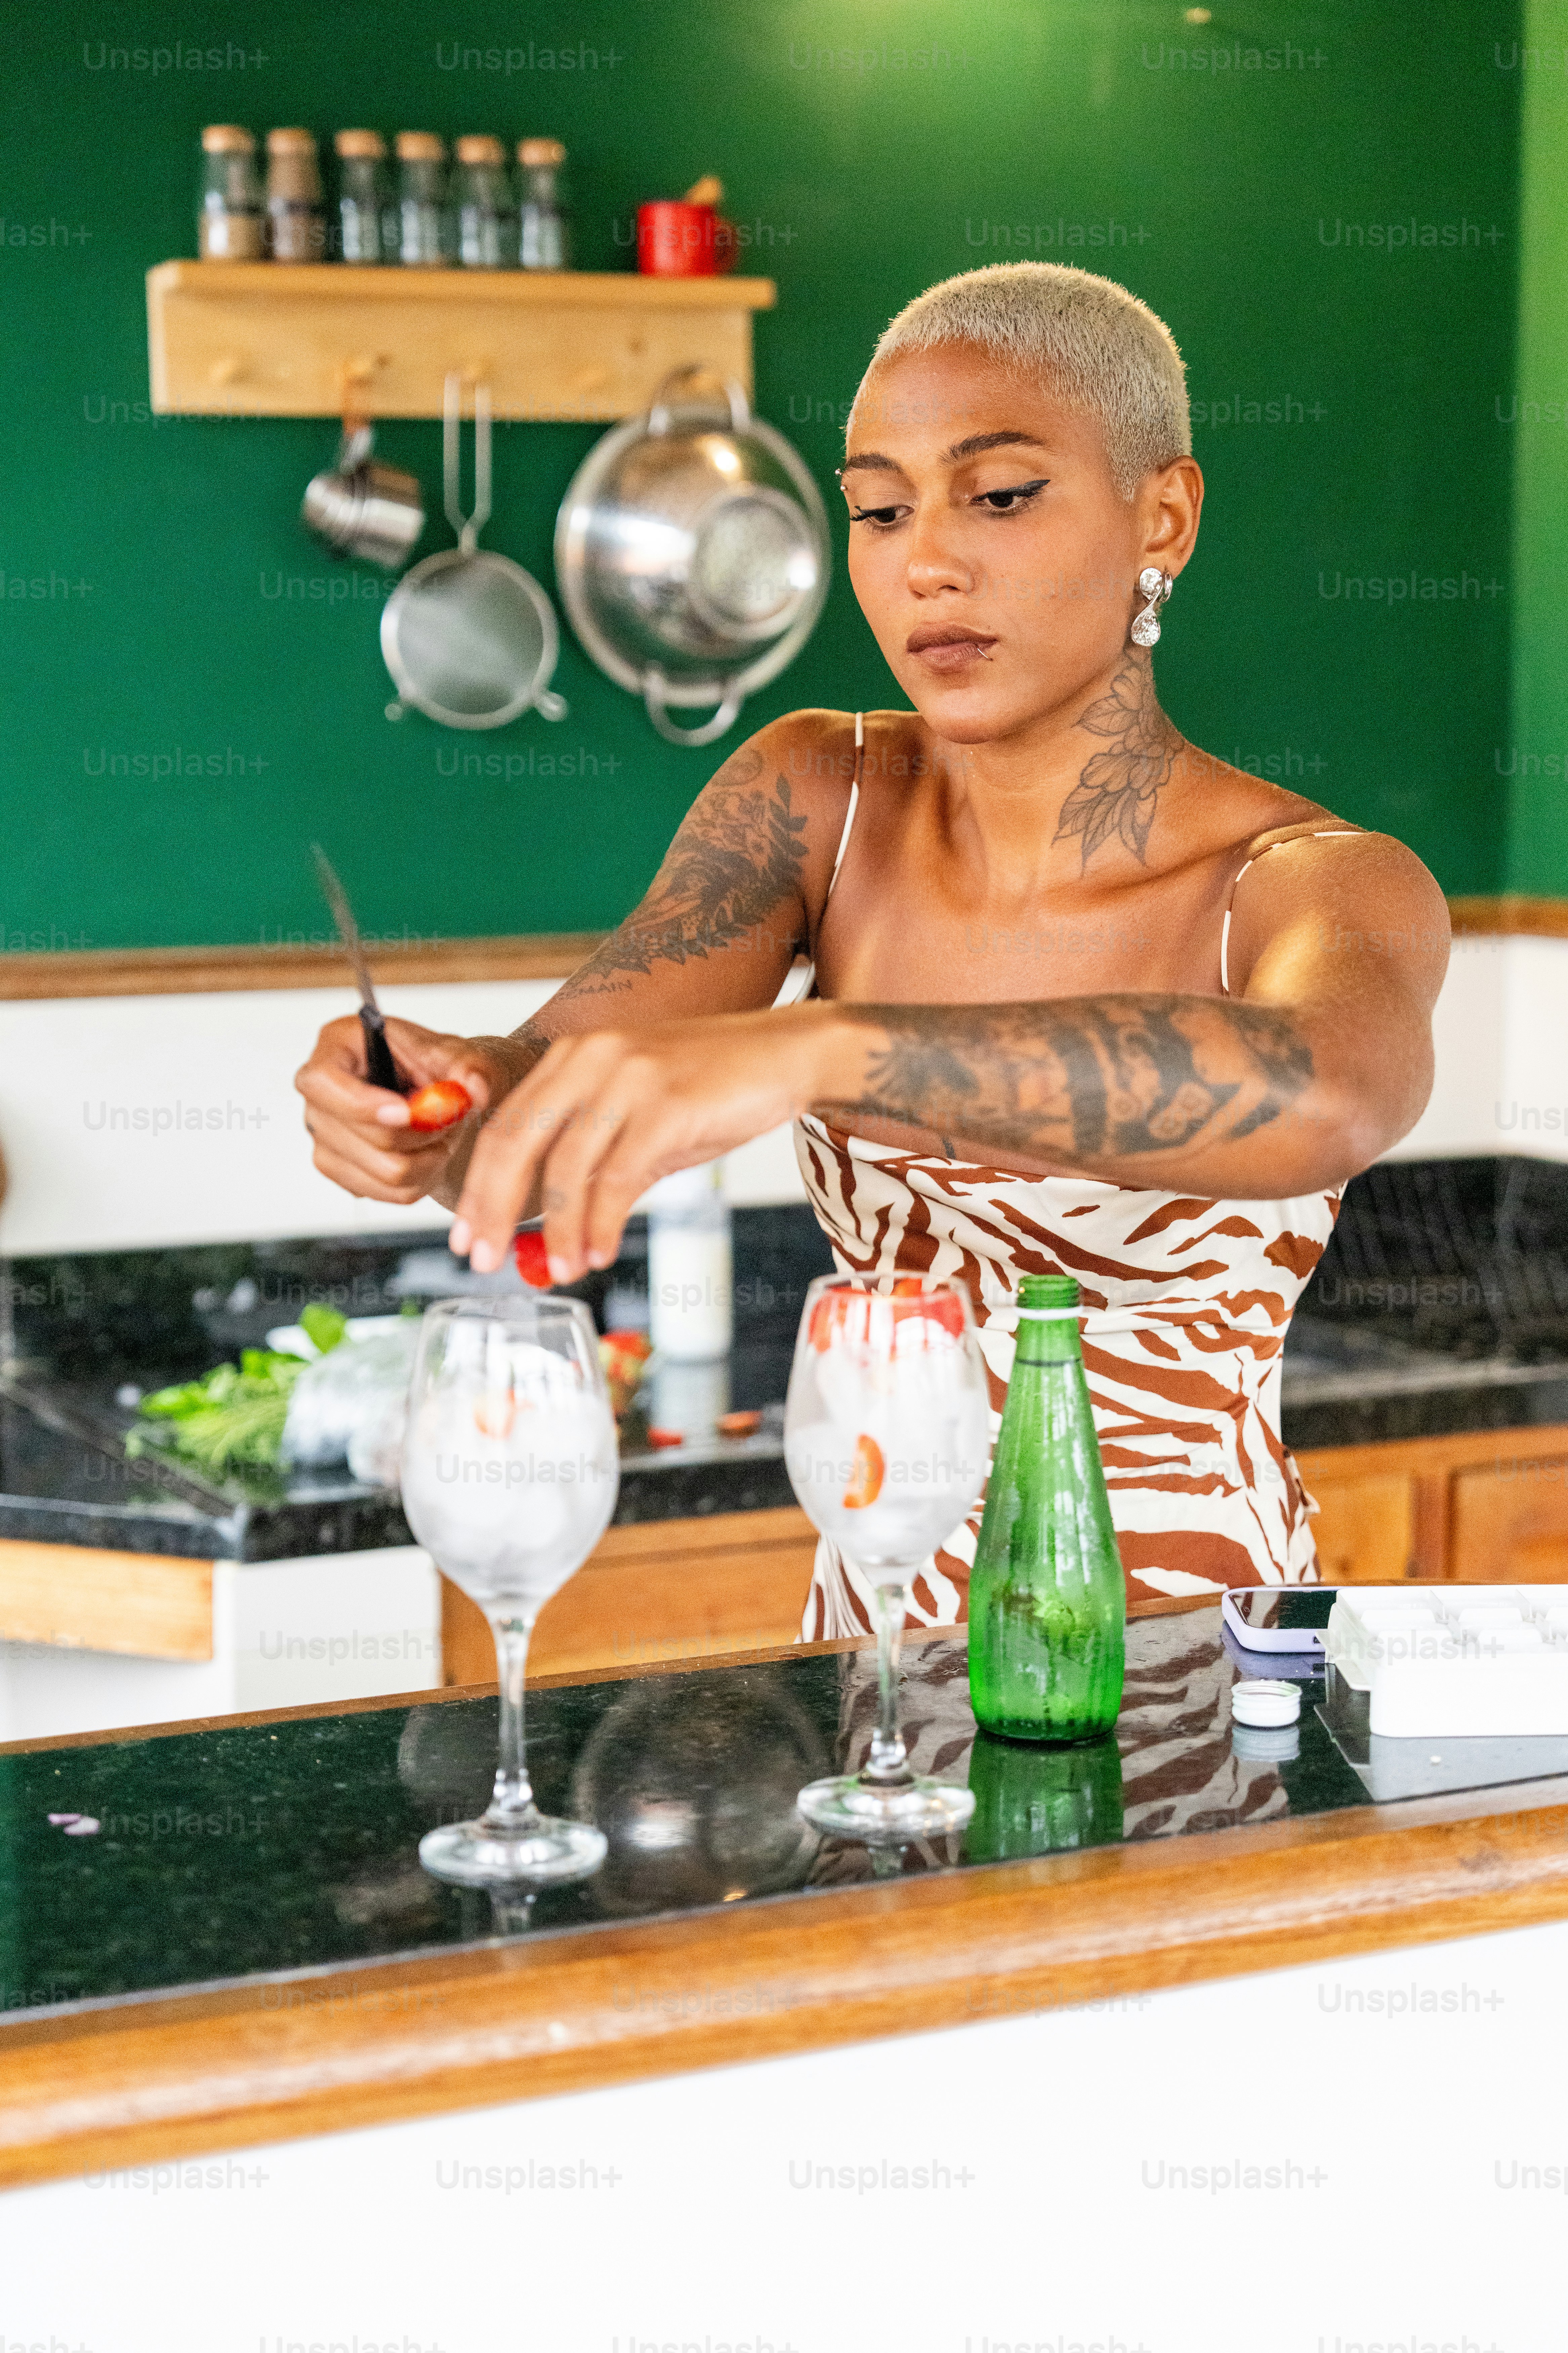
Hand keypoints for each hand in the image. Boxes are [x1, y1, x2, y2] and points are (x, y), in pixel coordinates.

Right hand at [295, 1016, 515, 1206]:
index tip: (407, 1112)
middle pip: (361, 1135)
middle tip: (450, 1117)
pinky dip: (424, 1178)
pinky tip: (428, 1151)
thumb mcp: (461, 1053)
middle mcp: (320, 1095)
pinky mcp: (342, 1171)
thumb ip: (471, 1066)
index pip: (323, 1081)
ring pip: (384, 1172)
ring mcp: (324, 1137)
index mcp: (337, 1046)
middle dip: (420, 1132)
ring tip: (441, 1133)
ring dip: (429, 1158)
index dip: (362, 1104)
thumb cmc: (438, 1066)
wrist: (442, 1097)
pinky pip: (392, 1193)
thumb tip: (473, 1089)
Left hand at [450, 1005, 836, 1279]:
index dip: (478, 1186)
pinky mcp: (667, 1104)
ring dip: (558, 1230)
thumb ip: (596, 1159)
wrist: (785, 1053)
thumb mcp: (639, 1116)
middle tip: (481, 1259)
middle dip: (493, 1208)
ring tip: (559, 1271)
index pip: (504, 1126)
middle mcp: (590, 1058)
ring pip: (567, 1166)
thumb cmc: (712, 1088)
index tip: (466, 1235)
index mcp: (573, 1057)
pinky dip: (604, 1222)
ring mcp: (628, 1078)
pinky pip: (619, 1175)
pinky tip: (601, 1251)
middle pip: (517, 1142)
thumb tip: (560, 1227)